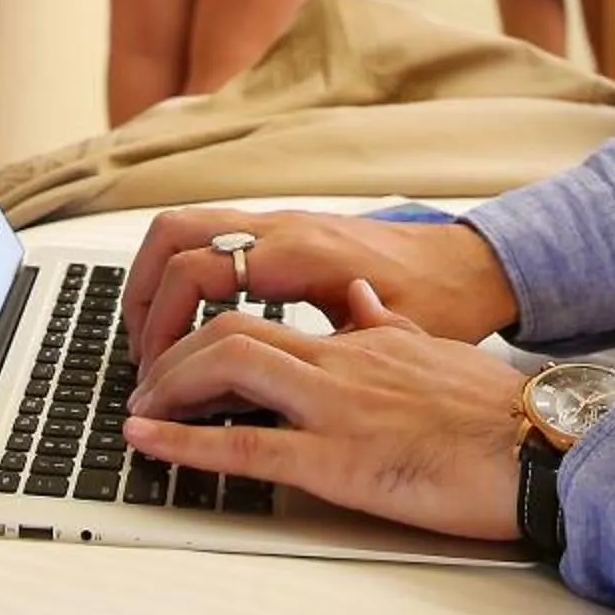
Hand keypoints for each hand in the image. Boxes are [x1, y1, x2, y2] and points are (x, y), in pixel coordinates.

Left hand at [124, 280, 529, 542]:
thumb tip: (355, 302)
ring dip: (168, 385)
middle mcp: (341, 359)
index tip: (185, 353)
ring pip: (227, 366)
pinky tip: (148, 444)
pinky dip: (185, 442)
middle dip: (173, 351)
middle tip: (145, 381)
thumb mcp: (435, 349)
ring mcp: (336, 405)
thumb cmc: (498, 410)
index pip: (268, 313)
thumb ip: (384, 325)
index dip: (212, 330)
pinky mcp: (338, 458)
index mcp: (362, 336)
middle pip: (230, 327)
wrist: (541, 443)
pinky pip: (245, 445)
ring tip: (137, 409)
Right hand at [125, 206, 519, 370]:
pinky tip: (195, 325)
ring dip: (157, 281)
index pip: (195, 270)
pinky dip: (186, 276)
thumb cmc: (441, 300)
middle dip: (139, 292)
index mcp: (301, 253)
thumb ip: (329, 355)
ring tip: (155, 343)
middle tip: (139, 355)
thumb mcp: (387, 338)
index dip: (160, 322)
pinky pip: (214, 240)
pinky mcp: (286, 234)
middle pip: (173, 234)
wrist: (474, 264)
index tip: (156, 371)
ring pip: (187, 230)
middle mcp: (284, 227)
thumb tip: (268, 389)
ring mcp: (282, 225)